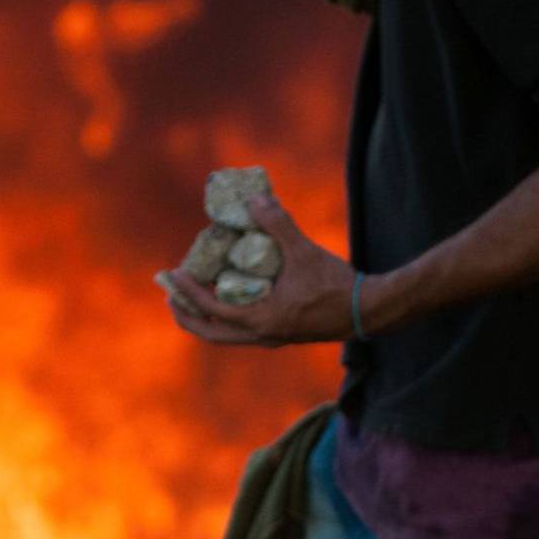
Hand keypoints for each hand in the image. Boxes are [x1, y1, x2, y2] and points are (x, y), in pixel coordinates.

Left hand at [161, 196, 356, 346]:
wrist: (368, 310)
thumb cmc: (335, 284)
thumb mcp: (304, 251)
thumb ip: (278, 225)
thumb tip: (255, 200)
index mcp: (263, 320)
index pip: (213, 310)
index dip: (189, 292)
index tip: (173, 275)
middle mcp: (263, 335)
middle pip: (211, 334)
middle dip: (187, 314)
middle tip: (170, 295)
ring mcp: (273, 337)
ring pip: (226, 336)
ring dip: (206, 317)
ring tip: (191, 295)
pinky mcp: (282, 332)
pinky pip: (243, 329)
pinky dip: (226, 316)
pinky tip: (227, 293)